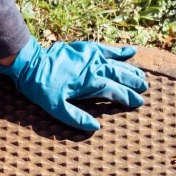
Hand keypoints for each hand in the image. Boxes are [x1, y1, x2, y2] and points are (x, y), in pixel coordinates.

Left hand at [0, 35, 147, 131]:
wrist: (30, 63)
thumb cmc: (42, 88)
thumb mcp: (55, 108)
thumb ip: (76, 118)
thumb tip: (96, 127)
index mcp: (90, 83)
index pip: (115, 91)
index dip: (128, 97)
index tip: (139, 102)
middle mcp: (95, 68)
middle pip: (120, 75)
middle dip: (134, 82)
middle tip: (145, 89)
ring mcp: (91, 56)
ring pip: (116, 63)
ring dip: (130, 69)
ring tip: (142, 76)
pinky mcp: (85, 48)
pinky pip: (106, 48)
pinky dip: (119, 51)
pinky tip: (132, 51)